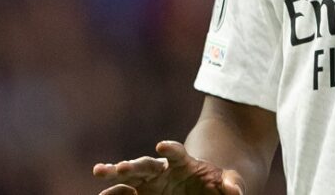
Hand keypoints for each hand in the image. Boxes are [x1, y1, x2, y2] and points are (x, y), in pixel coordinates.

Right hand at [92, 140, 244, 194]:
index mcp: (184, 163)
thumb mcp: (228, 182)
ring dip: (114, 174)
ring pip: (129, 176)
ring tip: (100, 170)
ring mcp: (148, 182)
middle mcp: (162, 170)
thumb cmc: (216, 184)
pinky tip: (102, 194)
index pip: (177, 153)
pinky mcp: (141, 193)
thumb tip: (234, 190)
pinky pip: (125, 193)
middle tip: (120, 166)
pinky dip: (114, 192)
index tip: (162, 145)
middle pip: (146, 163)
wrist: (201, 188)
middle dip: (134, 164)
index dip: (171, 149)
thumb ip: (231, 183)